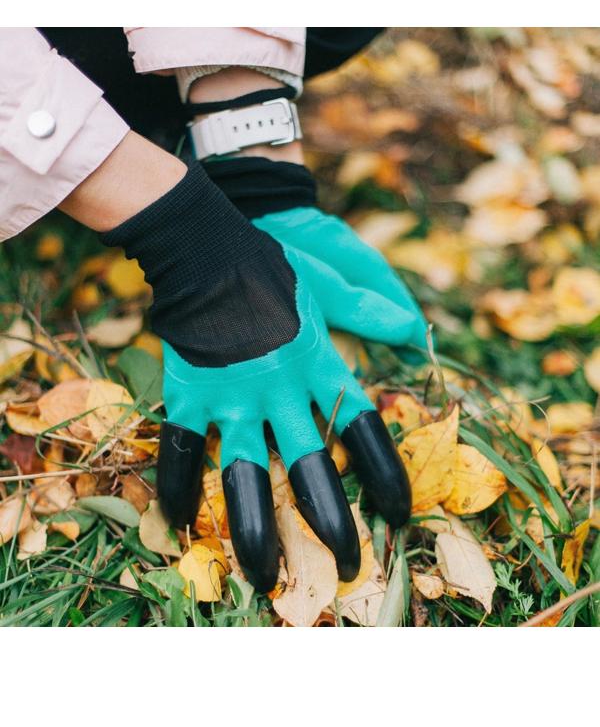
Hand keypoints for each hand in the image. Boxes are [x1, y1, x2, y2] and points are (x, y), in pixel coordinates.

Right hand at [97, 161, 411, 592]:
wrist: (207, 250)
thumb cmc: (271, 265)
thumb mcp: (327, 283)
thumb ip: (369, 311)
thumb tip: (414, 329)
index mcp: (318, 365)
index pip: (361, 429)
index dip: (383, 474)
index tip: (400, 515)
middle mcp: (281, 391)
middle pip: (310, 466)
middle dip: (331, 520)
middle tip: (347, 564)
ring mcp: (233, 396)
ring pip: (248, 474)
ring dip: (258, 528)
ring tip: (267, 578)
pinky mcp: (191, 394)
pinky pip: (184, 448)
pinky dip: (180, 485)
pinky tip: (179, 522)